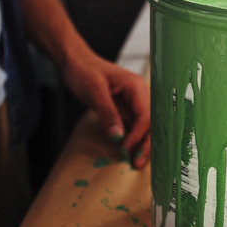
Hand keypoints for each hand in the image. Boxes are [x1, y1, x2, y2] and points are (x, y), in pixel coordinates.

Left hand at [60, 46, 150, 168]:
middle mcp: (140, 95)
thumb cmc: (84, 71)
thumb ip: (107, 113)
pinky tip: (131, 153)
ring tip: (136, 163)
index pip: (146, 115)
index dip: (138, 135)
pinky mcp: (126, 109)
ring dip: (142, 144)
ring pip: (145, 127)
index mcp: (137, 87)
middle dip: (147, 144)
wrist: (76, 62)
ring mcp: (134, 103)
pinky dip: (134, 140)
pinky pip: (134, 126)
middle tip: (137, 163)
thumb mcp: (94, 90)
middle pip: (151, 123)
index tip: (126, 150)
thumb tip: (118, 137)